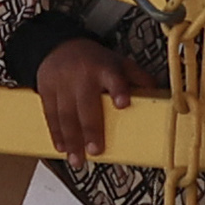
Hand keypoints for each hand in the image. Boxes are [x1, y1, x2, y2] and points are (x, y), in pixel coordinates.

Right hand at [31, 35, 132, 165]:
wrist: (58, 45)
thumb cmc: (93, 60)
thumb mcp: (118, 62)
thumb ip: (137, 78)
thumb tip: (158, 94)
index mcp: (105, 68)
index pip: (114, 78)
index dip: (118, 90)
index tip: (123, 103)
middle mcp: (83, 76)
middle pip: (86, 105)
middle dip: (90, 129)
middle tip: (95, 151)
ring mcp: (63, 83)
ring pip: (66, 114)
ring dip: (71, 140)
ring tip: (77, 159)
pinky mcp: (47, 90)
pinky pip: (50, 114)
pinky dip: (56, 133)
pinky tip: (61, 148)